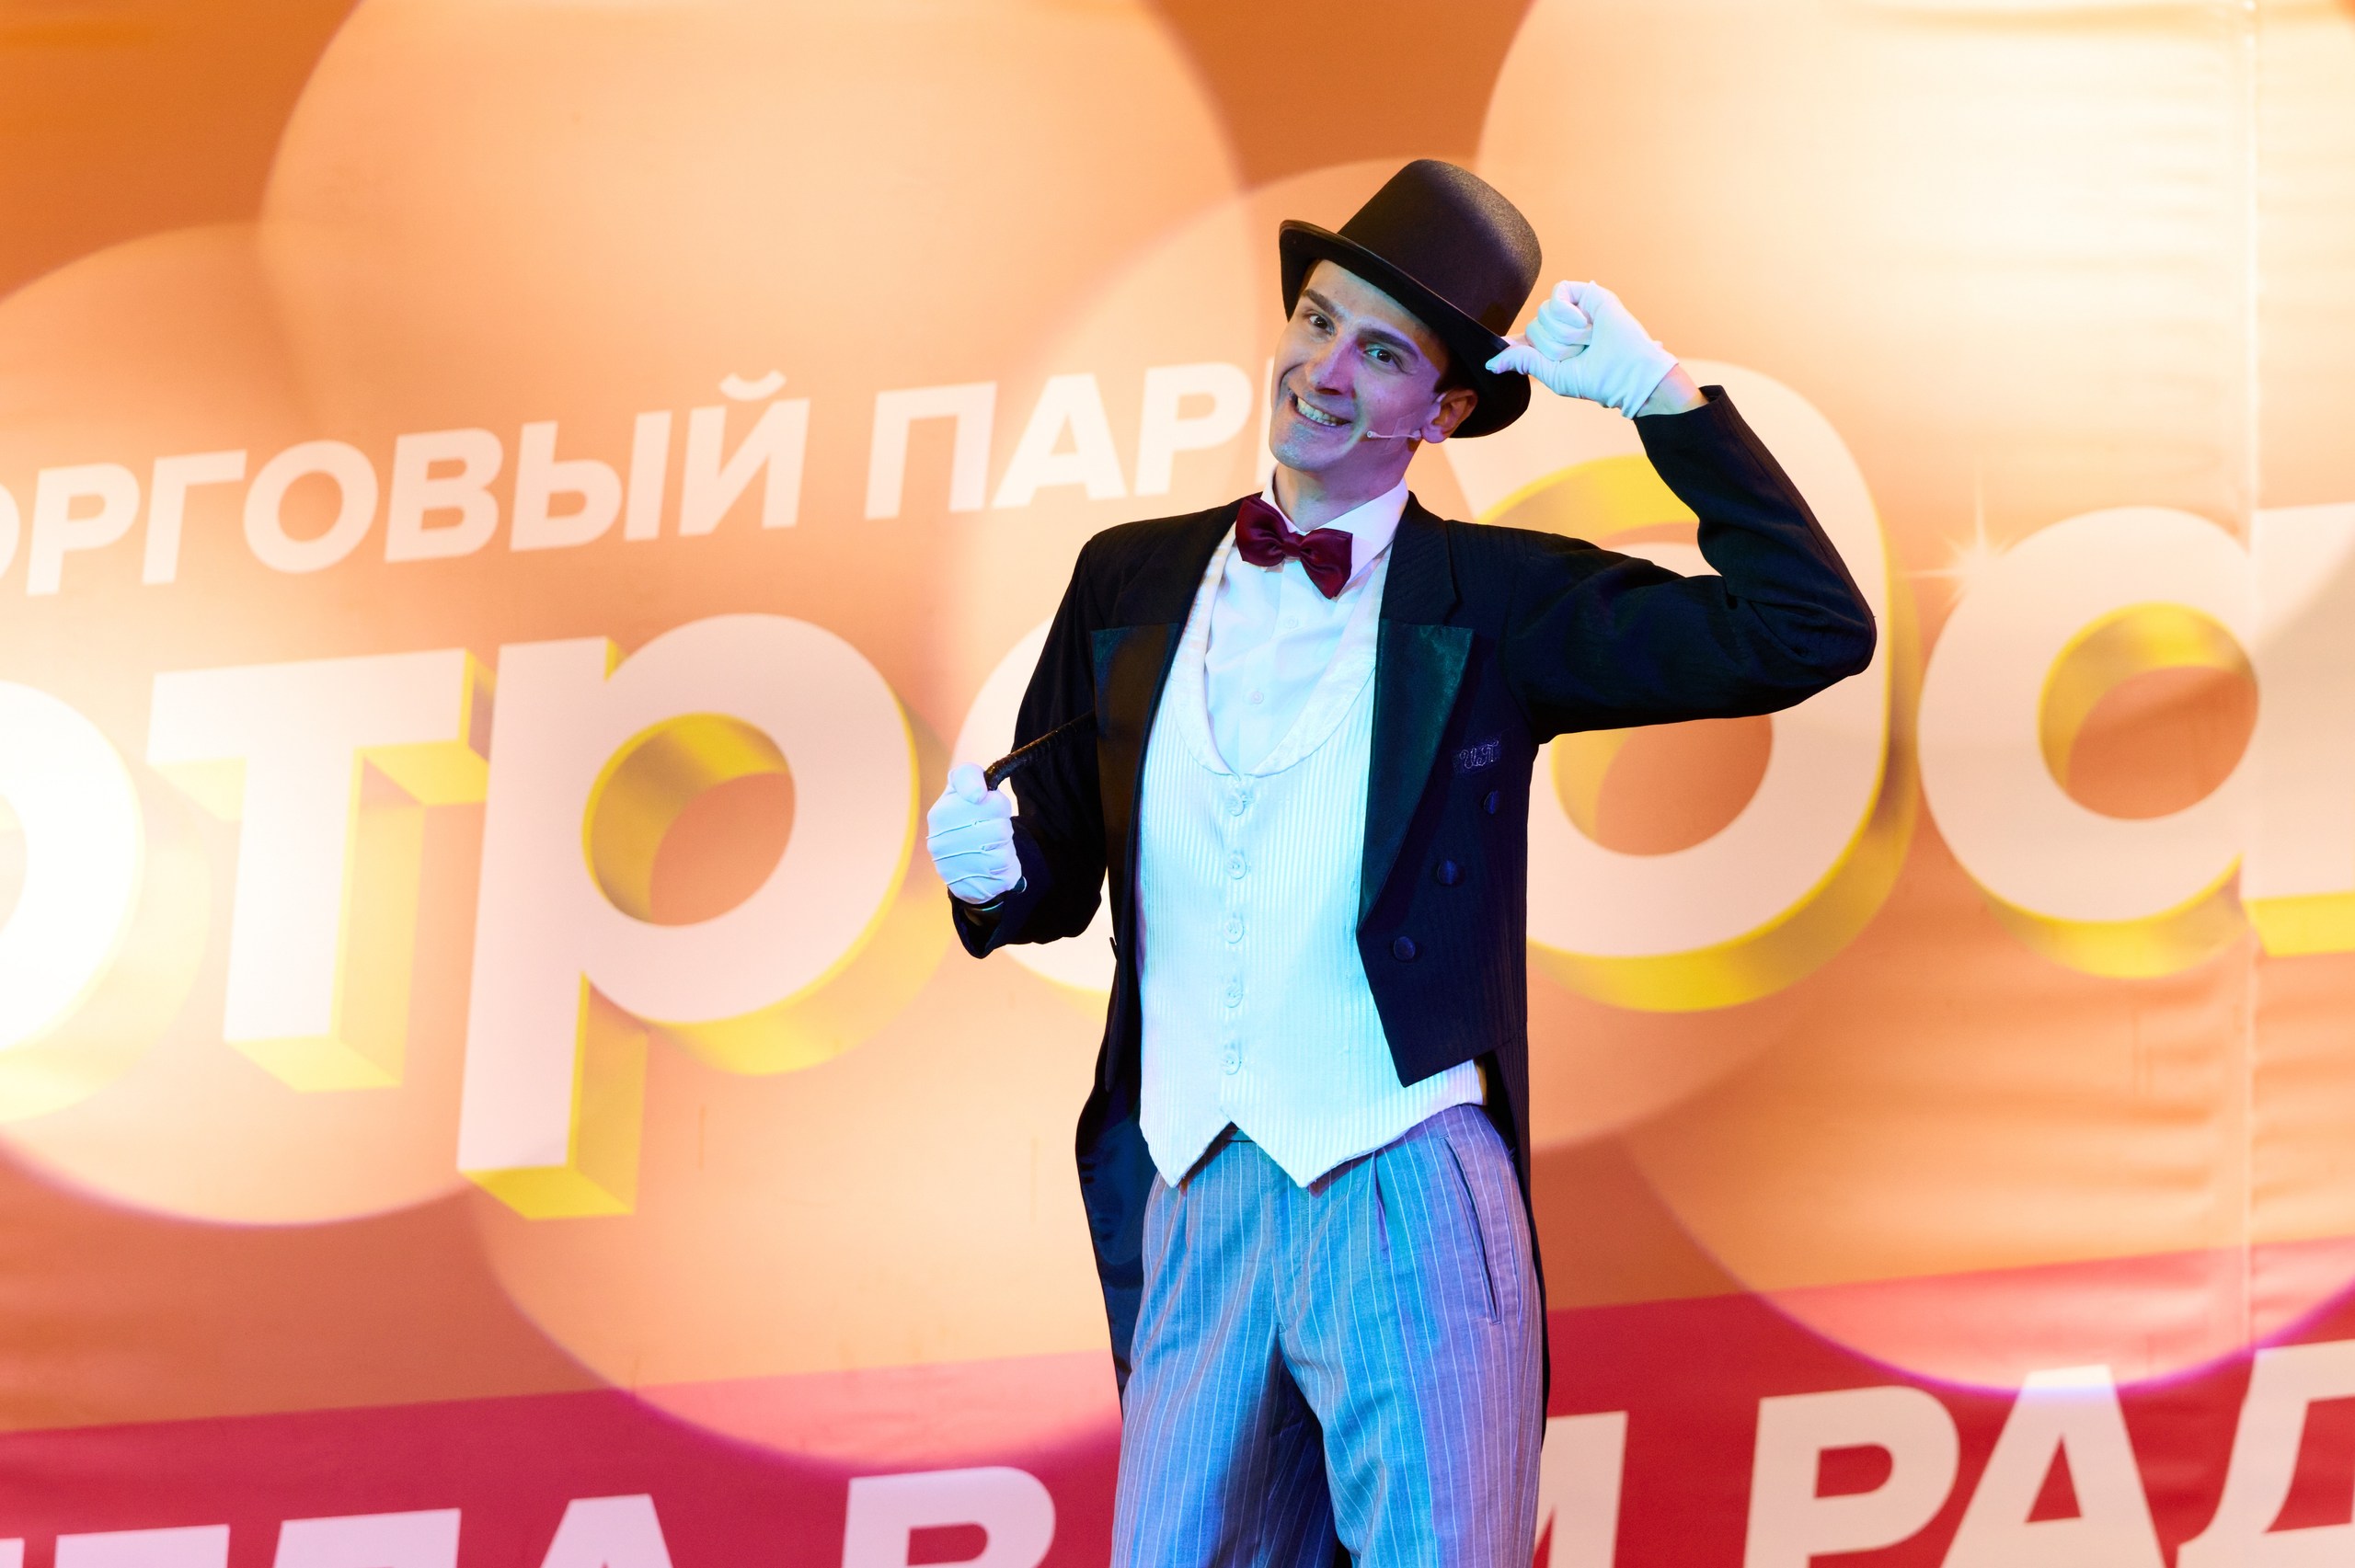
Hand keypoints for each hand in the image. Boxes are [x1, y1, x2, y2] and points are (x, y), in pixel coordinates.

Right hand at [927, 763, 1022, 904]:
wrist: (959, 865)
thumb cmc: (963, 819)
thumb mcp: (959, 789)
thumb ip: (969, 777)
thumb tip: (979, 795)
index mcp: (941, 814)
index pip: (992, 805)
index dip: (998, 804)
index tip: (987, 804)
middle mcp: (942, 843)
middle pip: (1001, 829)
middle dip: (1002, 826)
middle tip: (991, 829)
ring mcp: (955, 869)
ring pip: (1004, 851)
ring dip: (1005, 847)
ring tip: (992, 847)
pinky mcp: (972, 889)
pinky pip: (1008, 873)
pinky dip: (1008, 867)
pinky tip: (993, 865)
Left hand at [1485, 280, 1677, 418]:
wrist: (1629, 371)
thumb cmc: (1597, 378)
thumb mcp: (1554, 375)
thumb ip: (1523, 362)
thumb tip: (1491, 364)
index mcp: (1554, 349)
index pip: (1524, 341)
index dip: (1513, 345)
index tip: (1499, 355)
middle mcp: (1562, 327)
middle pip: (1532, 330)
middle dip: (1553, 347)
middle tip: (1580, 353)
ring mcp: (1574, 309)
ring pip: (1543, 314)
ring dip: (1565, 334)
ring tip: (1589, 340)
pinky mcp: (1585, 294)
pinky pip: (1556, 295)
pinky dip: (1566, 313)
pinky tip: (1586, 323)